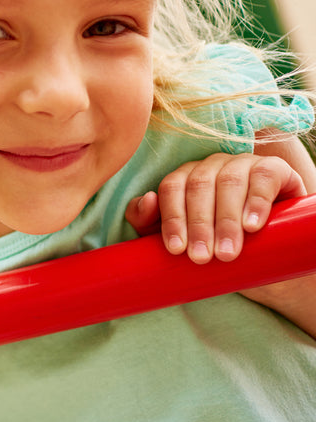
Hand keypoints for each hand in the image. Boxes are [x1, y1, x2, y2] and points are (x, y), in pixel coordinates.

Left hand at [125, 152, 305, 263]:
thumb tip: (147, 200)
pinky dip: (256, 202)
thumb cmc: (215, 239)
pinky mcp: (274, 168)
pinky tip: (251, 226)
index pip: (171, 189)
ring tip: (226, 253)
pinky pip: (263, 177)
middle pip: (198, 186)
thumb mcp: (181, 235)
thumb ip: (150, 220)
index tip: (176, 250)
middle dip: (198, 225)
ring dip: (226, 220)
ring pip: (229, 183)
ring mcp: (243, 163)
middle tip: (201, 258)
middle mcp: (211, 165)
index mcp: (186, 176)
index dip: (172, 219)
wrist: (268, 247)